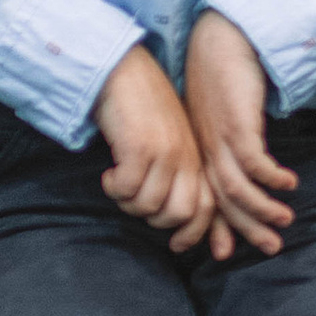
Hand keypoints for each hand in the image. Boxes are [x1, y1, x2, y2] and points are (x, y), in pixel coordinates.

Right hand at [95, 44, 217, 254]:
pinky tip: (109, 174)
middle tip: (134, 203)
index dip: (193, 234)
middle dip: (155, 221)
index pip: (206, 208)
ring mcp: (165, 150)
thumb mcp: (168, 140)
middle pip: (181, 213)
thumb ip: (175, 170)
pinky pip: (128, 188)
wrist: (123, 68)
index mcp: (195, 156)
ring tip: (119, 185)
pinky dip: (115, 188)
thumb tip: (166, 212)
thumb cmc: (141, 107)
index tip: (176, 246)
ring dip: (129, 204)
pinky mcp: (140, 145)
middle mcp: (185, 155)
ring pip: (151, 205)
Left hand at [184, 14, 297, 252]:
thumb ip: (228, 140)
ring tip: (286, 219)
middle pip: (223, 203)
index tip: (224, 252)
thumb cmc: (222, 75)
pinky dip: (272, 178)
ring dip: (263, 209)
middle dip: (247, 229)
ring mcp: (219, 139)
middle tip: (271, 248)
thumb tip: (247, 164)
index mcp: (199, 151)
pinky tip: (289, 183)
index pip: (206, 199)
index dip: (215, 228)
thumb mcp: (219, 115)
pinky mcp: (237, 124)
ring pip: (237, 190)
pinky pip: (254, 163)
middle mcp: (206, 150)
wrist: (220, 38)